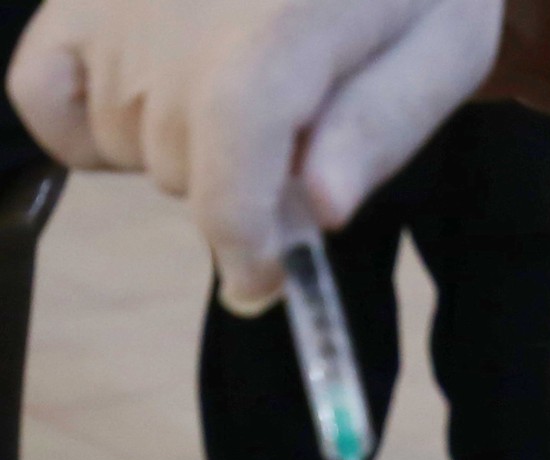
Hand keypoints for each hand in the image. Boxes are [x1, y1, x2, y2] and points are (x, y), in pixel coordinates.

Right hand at [7, 0, 502, 312]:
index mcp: (290, 13)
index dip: (241, 228)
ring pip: (127, 142)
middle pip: (185, 163)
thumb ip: (382, 126)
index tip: (261, 282)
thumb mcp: (442, 49)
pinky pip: (46, 97)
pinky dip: (92, 128)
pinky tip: (159, 107)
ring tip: (243, 98)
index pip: (236, 128)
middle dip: (241, 189)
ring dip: (186, 154)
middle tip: (292, 147)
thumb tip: (321, 210)